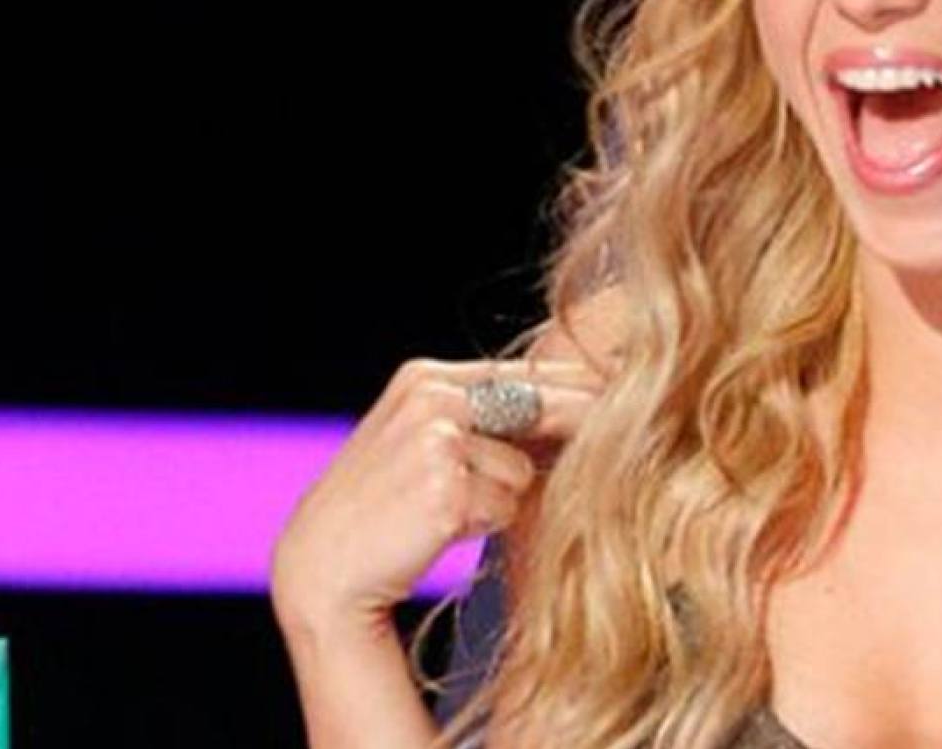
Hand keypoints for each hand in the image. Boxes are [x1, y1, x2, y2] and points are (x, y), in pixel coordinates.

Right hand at [269, 357, 600, 632]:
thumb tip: (576, 411)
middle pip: (541, 407)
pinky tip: (437, 530)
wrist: (321, 568)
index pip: (524, 374)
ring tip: (444, 511)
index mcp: (424, 377)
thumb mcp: (421, 442)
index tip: (620, 399)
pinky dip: (483, 524)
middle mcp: (430, 397)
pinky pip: (504, 507)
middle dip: (577, 429)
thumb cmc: (380, 508)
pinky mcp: (444, 488)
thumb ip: (480, 419)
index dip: (577, 392)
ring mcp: (436, 440)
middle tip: (608, 441)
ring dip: (500, 498)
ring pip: (522, 470)